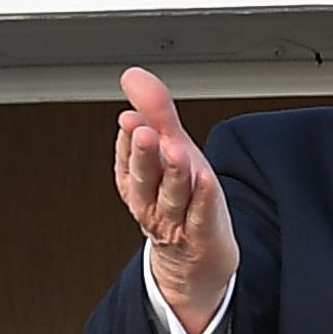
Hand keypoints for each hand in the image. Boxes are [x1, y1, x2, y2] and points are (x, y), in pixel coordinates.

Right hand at [113, 70, 231, 333]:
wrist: (195, 258)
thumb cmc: (182, 201)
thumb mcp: (167, 150)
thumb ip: (153, 112)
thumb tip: (132, 75)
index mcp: (137, 181)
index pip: (128, 158)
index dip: (129, 139)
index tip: (130, 118)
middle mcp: (152, 202)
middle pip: (144, 178)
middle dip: (142, 154)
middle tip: (142, 130)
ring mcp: (176, 219)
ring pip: (170, 196)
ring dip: (170, 173)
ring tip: (173, 149)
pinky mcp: (201, 233)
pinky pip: (199, 215)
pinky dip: (201, 198)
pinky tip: (204, 178)